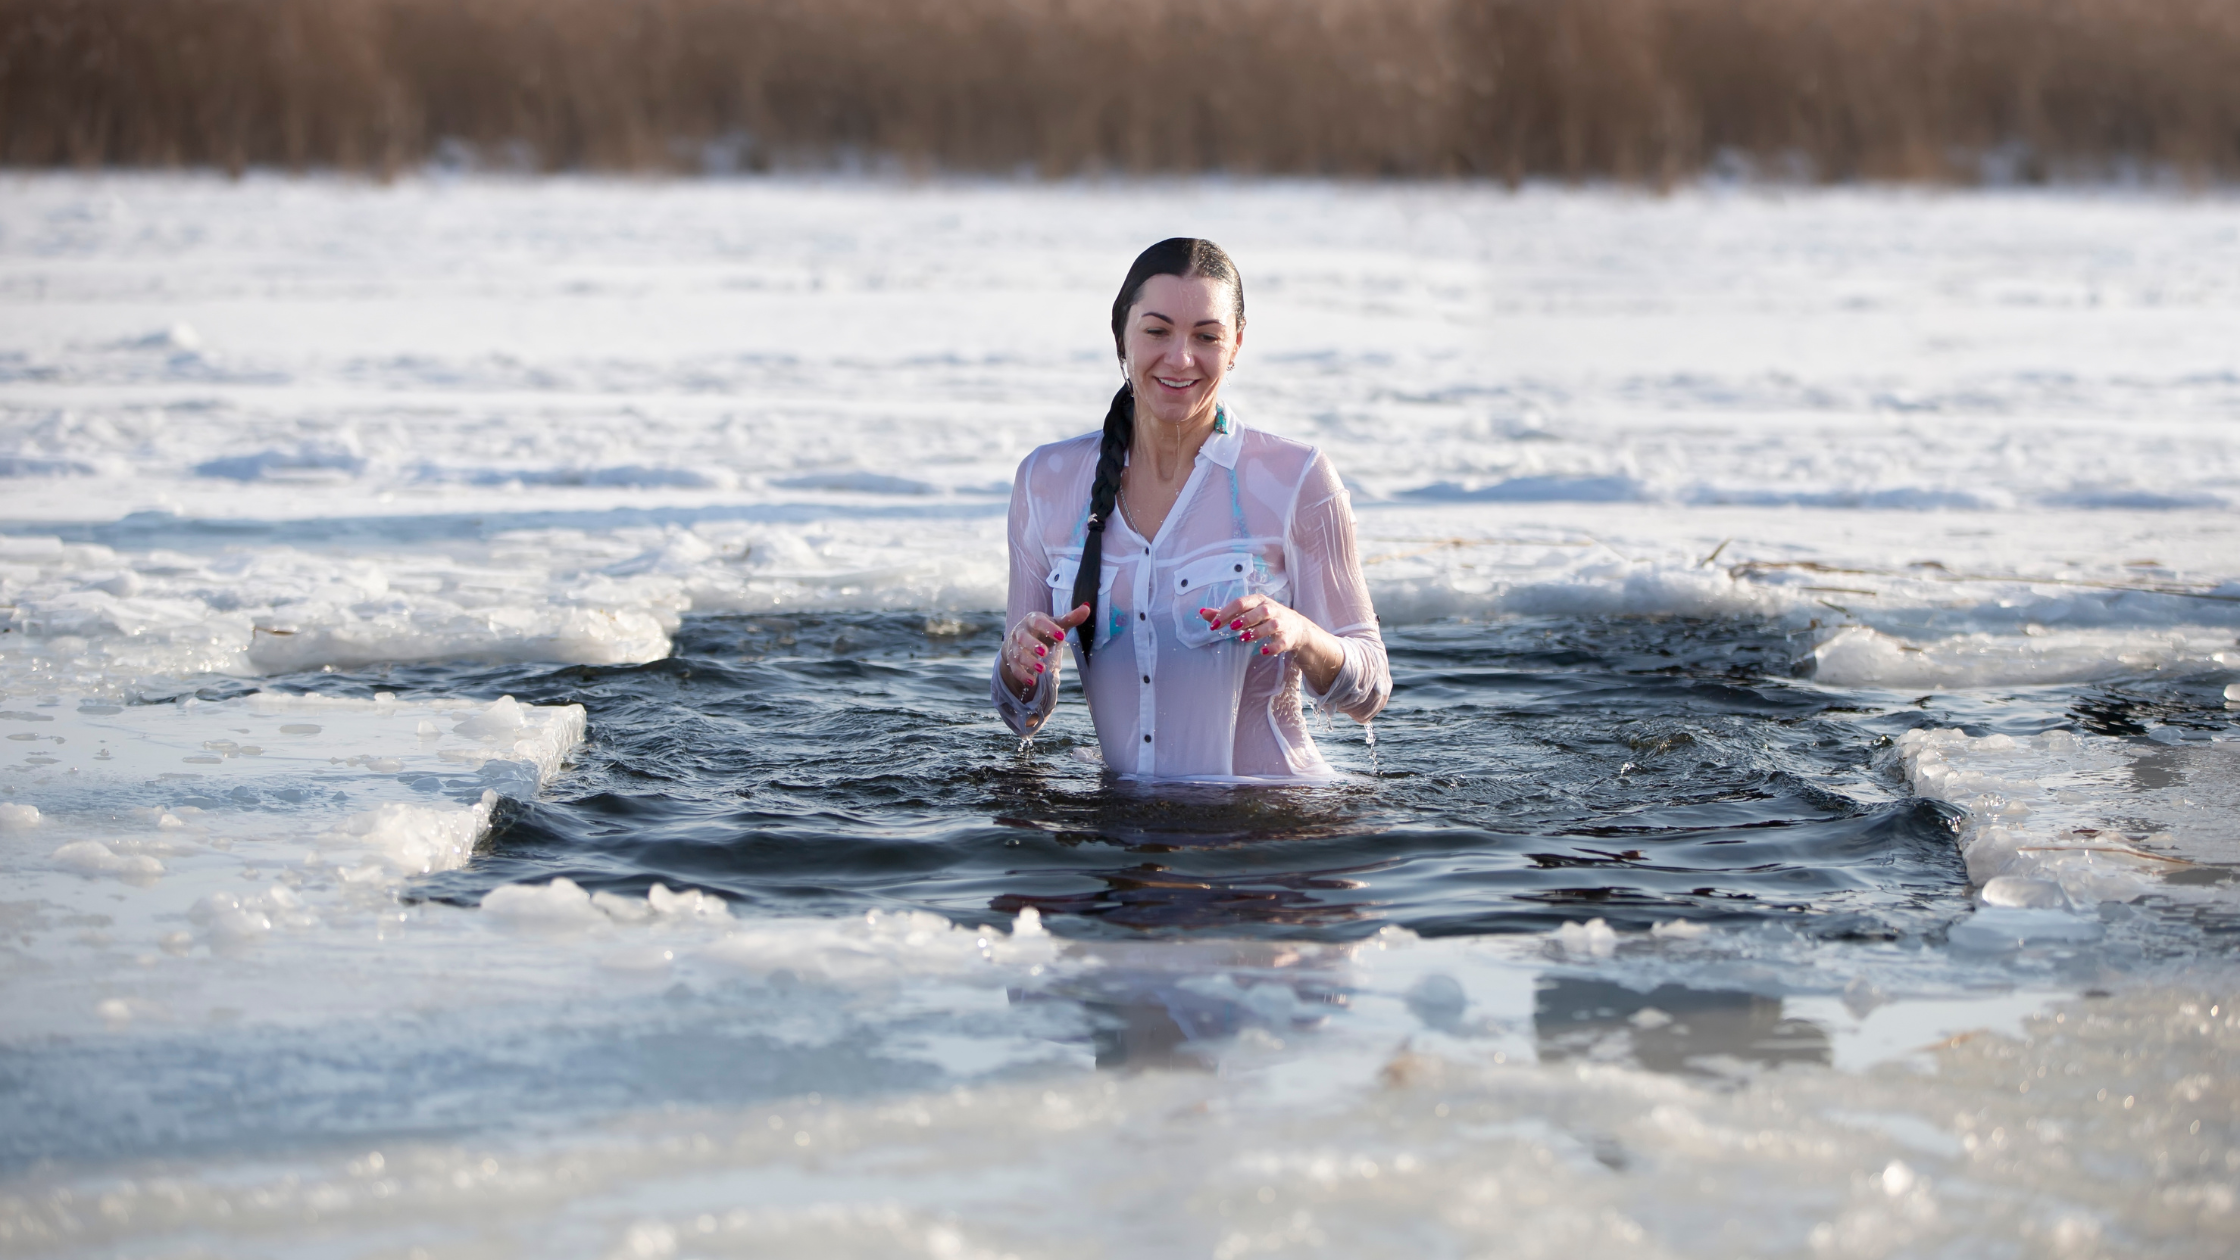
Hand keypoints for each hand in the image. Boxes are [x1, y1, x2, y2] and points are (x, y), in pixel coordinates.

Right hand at [1003, 603, 1091, 697]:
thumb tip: (1087, 607)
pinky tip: (1032, 681)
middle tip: (1045, 652)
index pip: (1039, 622)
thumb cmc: (1043, 629)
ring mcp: (1014, 646)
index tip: (1062, 636)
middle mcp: (1020, 632)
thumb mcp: (1056, 623)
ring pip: (1019, 654)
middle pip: (1023, 638)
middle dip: (1033, 645)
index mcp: (1032, 620)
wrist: (1020, 639)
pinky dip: (1022, 675)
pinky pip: (1015, 668)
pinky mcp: (1012, 660)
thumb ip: (1071, 618)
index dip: (1049, 628)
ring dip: (1029, 662)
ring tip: (1042, 669)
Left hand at [1198, 595, 1342, 690]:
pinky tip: (1262, 651)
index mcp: (1258, 601)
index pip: (1241, 603)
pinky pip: (1281, 643)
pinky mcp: (1288, 638)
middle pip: (1260, 611)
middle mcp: (1271, 609)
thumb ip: (1225, 613)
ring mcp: (1281, 623)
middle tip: (1232, 627)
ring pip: (1271, 625)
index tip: (1214, 625)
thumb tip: (1202, 612)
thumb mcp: (1246, 613)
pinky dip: (1272, 647)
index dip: (1227, 612)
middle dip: (1246, 618)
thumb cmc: (1265, 618)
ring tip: (1244, 638)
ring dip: (1258, 632)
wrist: (1296, 628)